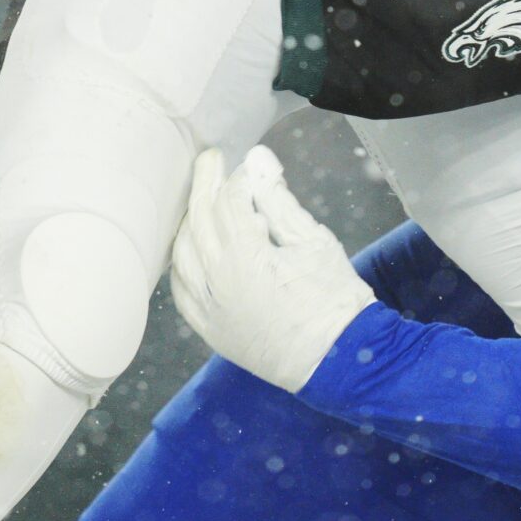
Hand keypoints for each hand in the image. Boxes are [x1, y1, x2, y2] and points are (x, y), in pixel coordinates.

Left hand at [170, 148, 377, 394]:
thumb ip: (279, 200)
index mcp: (245, 258)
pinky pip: (182, 292)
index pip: (229, 203)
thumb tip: (257, 159)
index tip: (250, 166)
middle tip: (212, 160)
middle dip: (205, 184)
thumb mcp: (312, 241)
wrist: (338, 360)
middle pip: (199, 221)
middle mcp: (217, 283)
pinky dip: (182, 264)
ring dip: (189, 222)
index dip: (238, 178)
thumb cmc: (333, 298)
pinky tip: (190, 249)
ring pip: (183, 255)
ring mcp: (210, 310)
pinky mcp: (210, 331)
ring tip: (201, 200)